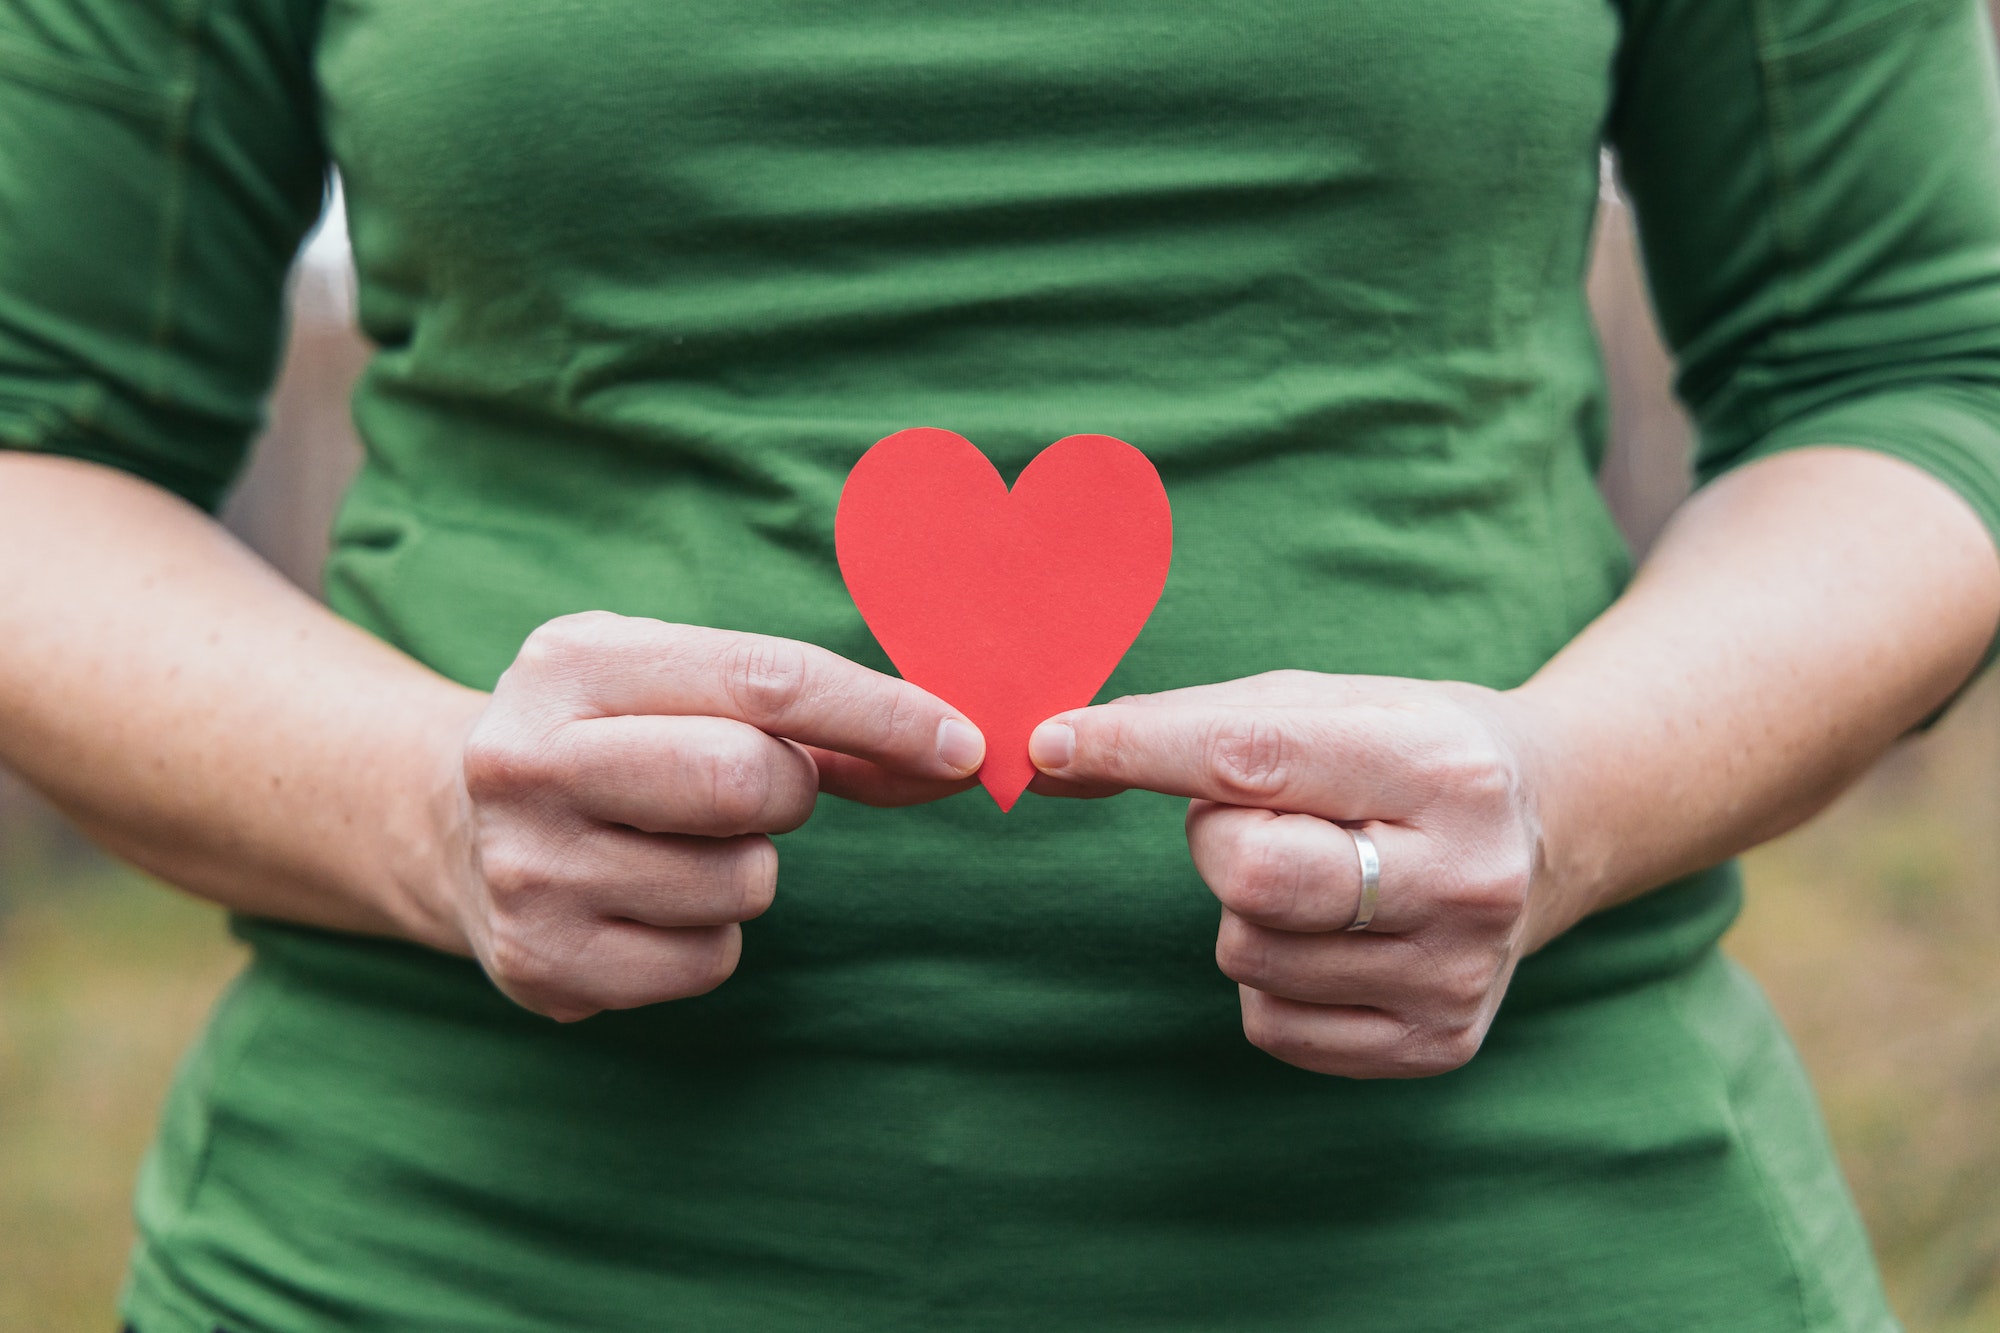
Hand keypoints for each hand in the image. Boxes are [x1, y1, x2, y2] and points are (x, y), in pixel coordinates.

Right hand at [445, 612, 985, 1020]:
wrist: (445, 829)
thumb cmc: (607, 740)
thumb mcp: (674, 684)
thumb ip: (810, 714)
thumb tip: (957, 755)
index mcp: (573, 664)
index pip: (764, 679)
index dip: (882, 713)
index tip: (964, 743)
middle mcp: (530, 761)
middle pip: (749, 781)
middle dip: (790, 792)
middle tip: (759, 791)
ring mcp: (527, 869)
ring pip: (741, 882)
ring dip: (745, 869)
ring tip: (671, 845)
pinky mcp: (539, 963)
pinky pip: (709, 960)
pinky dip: (709, 936)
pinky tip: (646, 903)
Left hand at [1027, 671, 1557, 1077]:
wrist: (1547, 831)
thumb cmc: (1407, 750)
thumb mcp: (1328, 702)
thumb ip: (1192, 722)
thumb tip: (1051, 758)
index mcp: (1443, 766)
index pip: (1252, 758)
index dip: (1137, 749)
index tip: (1052, 743)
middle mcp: (1466, 877)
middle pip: (1249, 877)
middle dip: (1213, 840)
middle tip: (1250, 817)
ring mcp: (1456, 974)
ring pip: (1248, 953)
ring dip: (1246, 909)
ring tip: (1317, 869)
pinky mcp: (1434, 1046)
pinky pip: (1271, 1023)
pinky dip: (1272, 976)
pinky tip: (1335, 934)